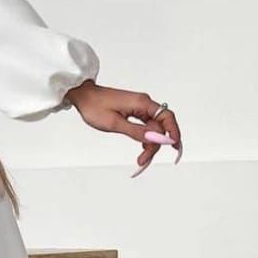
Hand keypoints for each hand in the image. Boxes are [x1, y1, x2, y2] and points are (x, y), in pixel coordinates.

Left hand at [65, 81, 182, 175]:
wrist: (82, 96)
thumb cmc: (94, 107)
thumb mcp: (115, 124)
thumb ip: (137, 132)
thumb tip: (156, 139)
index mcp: (142, 103)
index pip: (167, 117)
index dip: (173, 132)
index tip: (175, 147)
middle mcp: (144, 103)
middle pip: (160, 126)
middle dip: (156, 145)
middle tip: (144, 161)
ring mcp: (139, 107)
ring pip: (153, 128)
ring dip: (150, 144)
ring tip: (141, 159)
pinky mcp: (134, 111)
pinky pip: (146, 126)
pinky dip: (145, 138)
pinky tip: (142, 149)